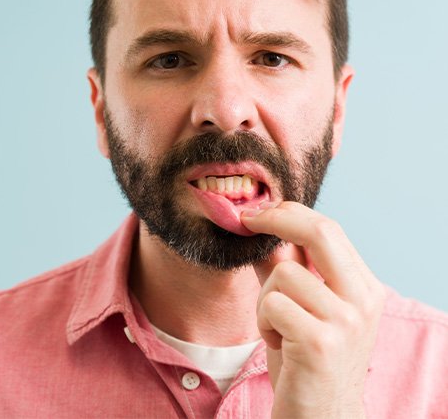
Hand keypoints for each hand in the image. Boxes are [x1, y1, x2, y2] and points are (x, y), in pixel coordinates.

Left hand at [241, 202, 384, 418]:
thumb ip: (285, 267)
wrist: (321, 415)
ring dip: (265, 298)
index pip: (329, 229)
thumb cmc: (306, 356)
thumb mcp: (301, 305)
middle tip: (247, 220)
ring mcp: (346, 322)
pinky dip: (263, 322)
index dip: (289, 213)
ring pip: (284, 273)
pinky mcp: (320, 343)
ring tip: (276, 326)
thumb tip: (260, 228)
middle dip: (276, 218)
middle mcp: (363, 300)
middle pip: (319, 233)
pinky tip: (278, 344)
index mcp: (363, 286)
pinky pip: (272, 304)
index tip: (258, 212)